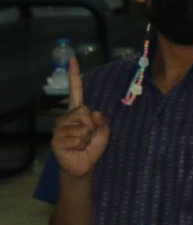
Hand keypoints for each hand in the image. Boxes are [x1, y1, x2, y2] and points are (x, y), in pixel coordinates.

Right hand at [51, 57, 108, 178]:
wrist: (83, 165)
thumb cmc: (93, 146)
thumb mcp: (104, 131)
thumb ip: (102, 121)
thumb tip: (93, 112)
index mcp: (77, 111)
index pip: (76, 90)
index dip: (74, 75)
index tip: (73, 59)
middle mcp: (65, 117)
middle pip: (84, 111)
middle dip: (92, 125)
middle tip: (89, 136)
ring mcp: (59, 129)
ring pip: (82, 127)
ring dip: (88, 137)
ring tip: (83, 143)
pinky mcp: (56, 141)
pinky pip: (78, 139)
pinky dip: (82, 145)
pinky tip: (77, 149)